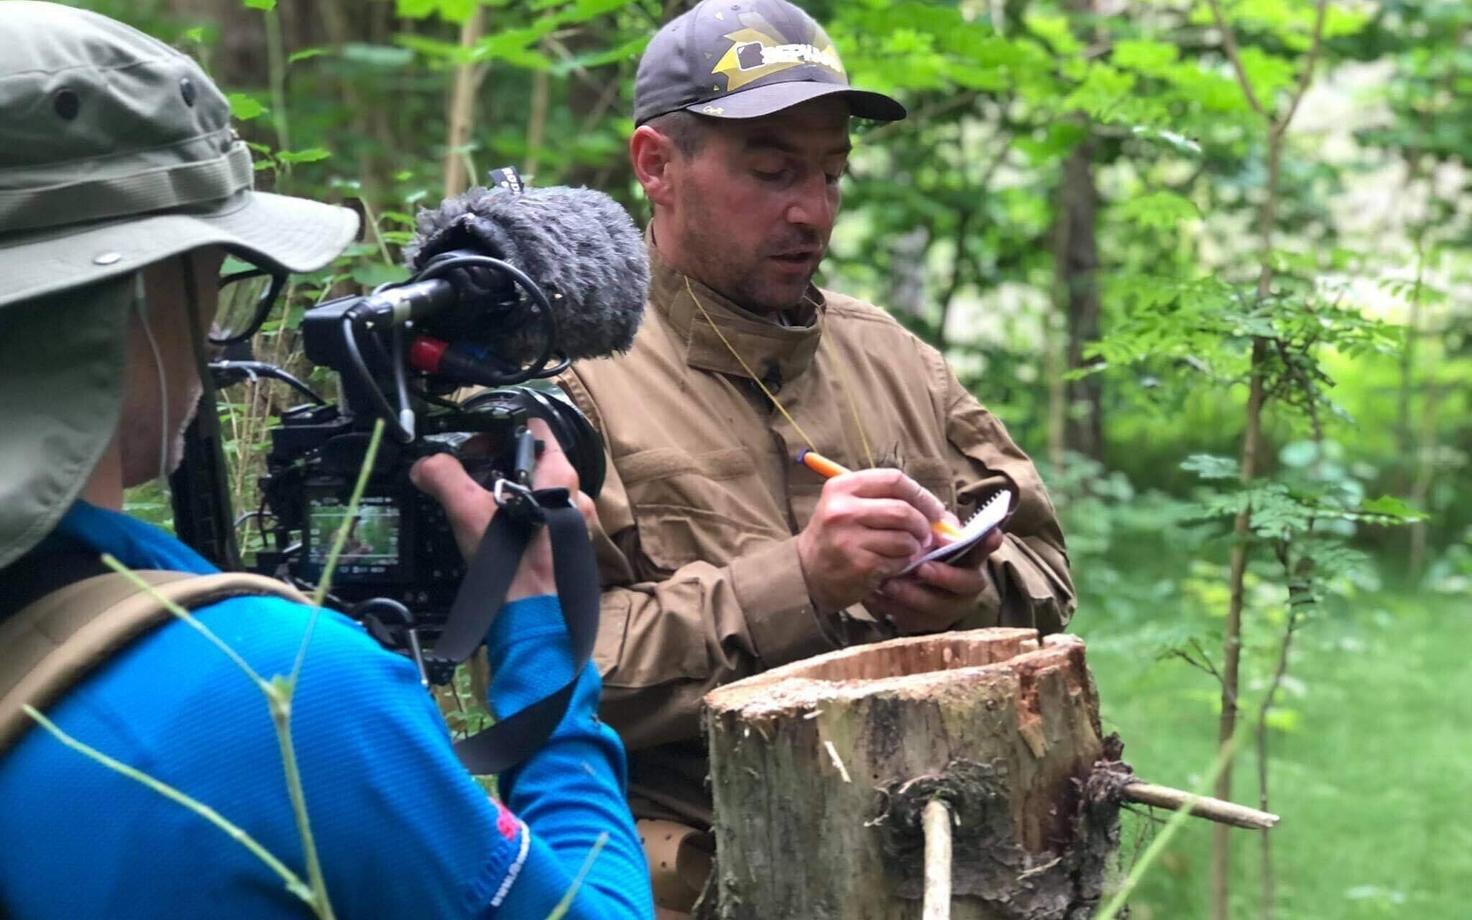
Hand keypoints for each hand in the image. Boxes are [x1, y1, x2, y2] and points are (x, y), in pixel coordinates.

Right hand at [409, 418, 596, 600]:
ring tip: (480, 506)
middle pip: (536, 462)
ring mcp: (574, 524)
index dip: (504, 429)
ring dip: (511, 494)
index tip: (478, 444)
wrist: (534, 619)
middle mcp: (575, 496)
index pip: (537, 429)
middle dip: (502, 465)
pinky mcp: (568, 549)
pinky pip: (544, 521)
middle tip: (472, 476)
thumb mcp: (469, 511)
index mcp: (559, 476)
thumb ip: (445, 478)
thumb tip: (425, 465)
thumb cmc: (511, 562)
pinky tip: (498, 534)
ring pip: (540, 493)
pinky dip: (521, 520)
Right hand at [796, 468, 946, 611]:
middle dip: (923, 525)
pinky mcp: (859, 564)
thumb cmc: (837, 536)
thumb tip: (942, 515)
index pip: (894, 480)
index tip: (934, 510)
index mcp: (842, 487)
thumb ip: (887, 501)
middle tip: (926, 536)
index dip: (921, 495)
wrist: (806, 572)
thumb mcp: (850, 507)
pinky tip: (891, 565)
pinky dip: (903, 564)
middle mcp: (842, 510)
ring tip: (906, 551)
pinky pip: (898, 561)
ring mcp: (849, 538)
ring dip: (914, 548)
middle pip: (903, 510)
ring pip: (904, 538)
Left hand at [862, 529, 1002, 633]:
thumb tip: (936, 516)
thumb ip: (935, 528)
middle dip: (944, 576)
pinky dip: (892, 608)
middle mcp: (966, 586)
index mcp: (969, 559)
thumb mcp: (928, 539)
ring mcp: (948, 608)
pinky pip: (912, 620)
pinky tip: (875, 597)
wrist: (906, 588)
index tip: (992, 535)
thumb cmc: (921, 554)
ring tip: (890, 584)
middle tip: (922, 568)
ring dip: (913, 595)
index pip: (983, 549)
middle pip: (966, 583)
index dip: (988, 544)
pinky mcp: (926, 624)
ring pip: (937, 607)